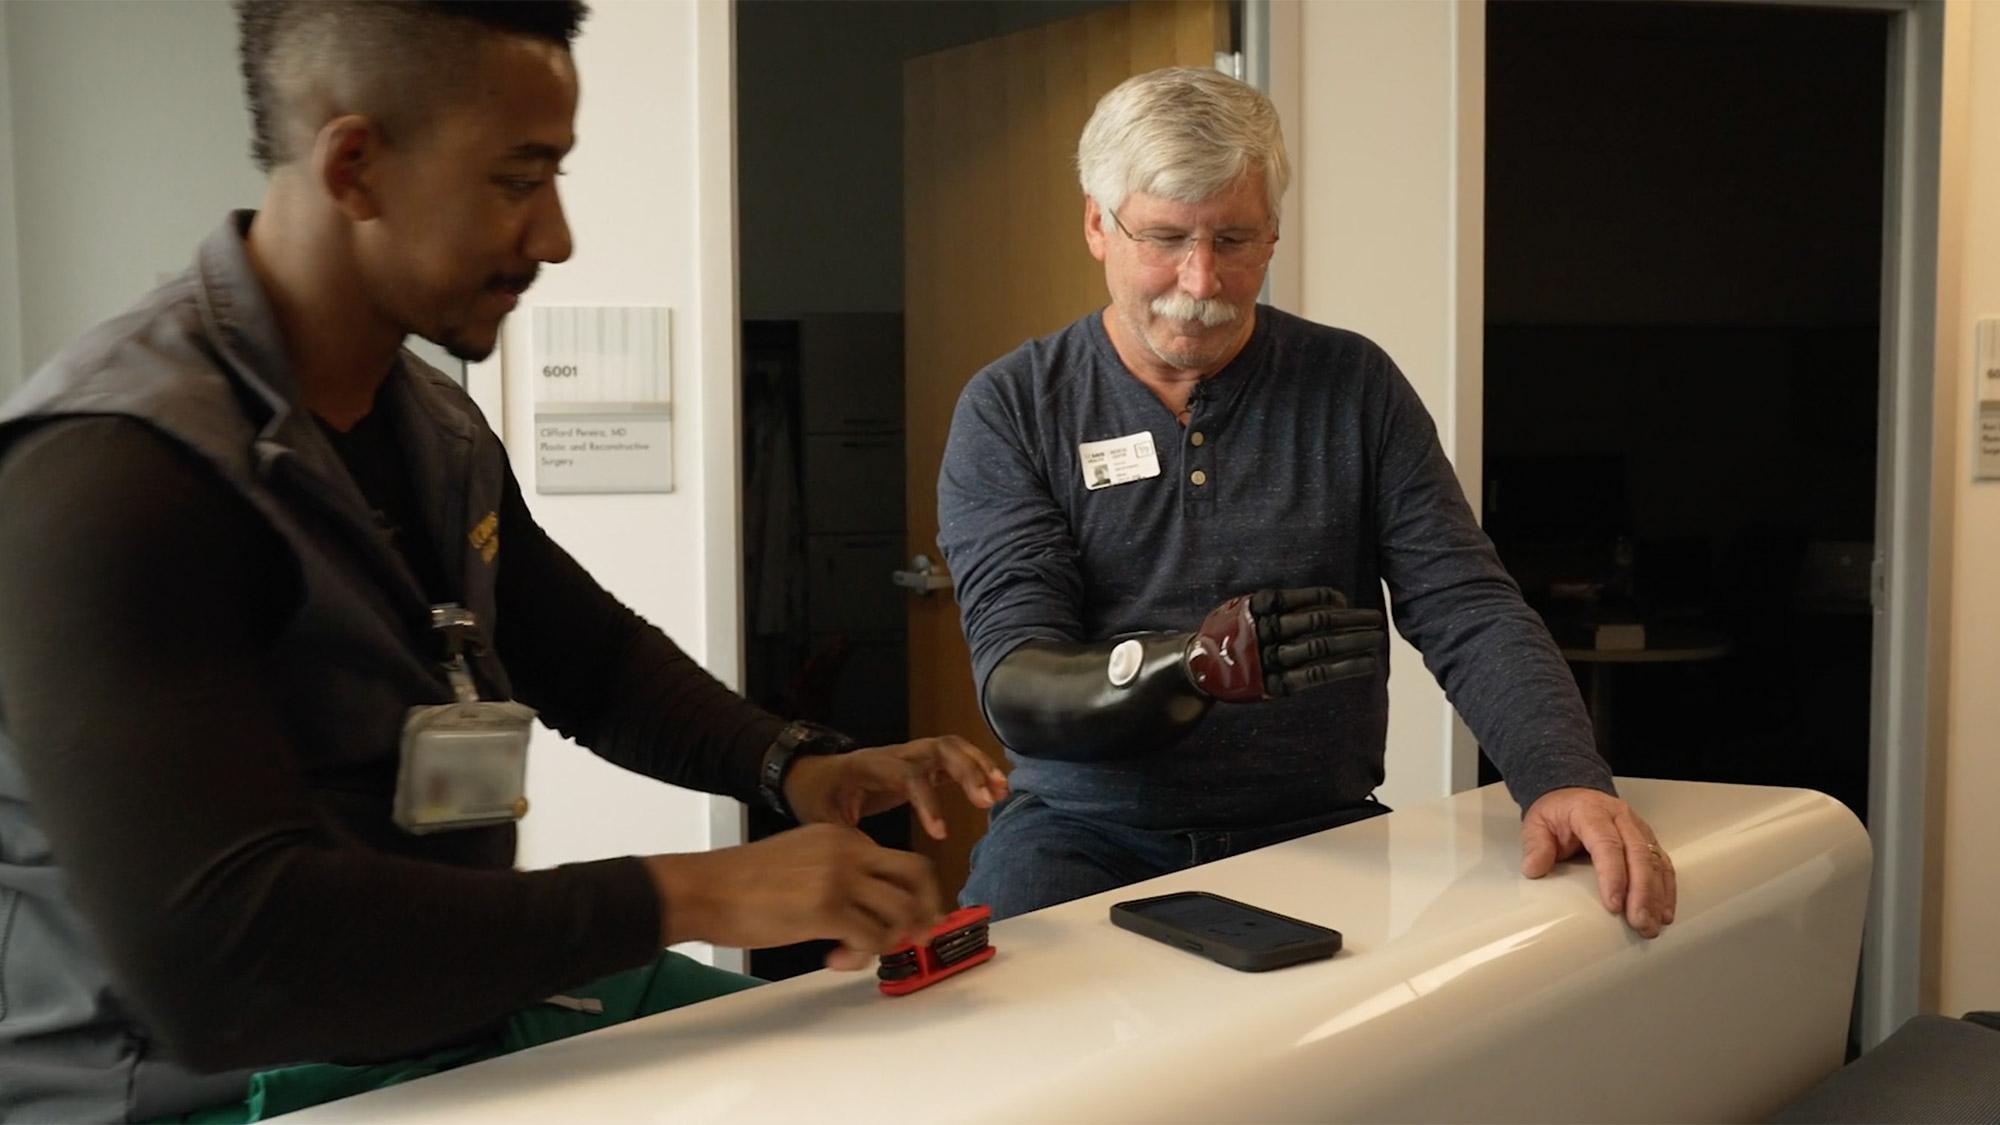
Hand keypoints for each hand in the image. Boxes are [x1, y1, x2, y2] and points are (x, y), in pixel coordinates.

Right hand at [645, 823, 943, 970]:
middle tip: (918, 937)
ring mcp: (841, 878)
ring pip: (900, 912)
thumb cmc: (742, 881)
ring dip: (887, 941)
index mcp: (843, 835)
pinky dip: (861, 957)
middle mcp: (850, 850)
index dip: (905, 896)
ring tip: (854, 953)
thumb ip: (835, 872)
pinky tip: (833, 958)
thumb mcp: (800, 858)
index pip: (898, 861)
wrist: (705, 888)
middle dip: (926, 909)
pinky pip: (873, 939)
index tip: (894, 923)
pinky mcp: (828, 909)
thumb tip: (864, 907)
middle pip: (918, 874)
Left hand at [784, 735, 1007, 839]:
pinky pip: (954, 757)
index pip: (907, 775)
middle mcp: (896, 754)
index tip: (941, 834)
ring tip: (1001, 791)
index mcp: (871, 767)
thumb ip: (847, 837)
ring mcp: (910, 755)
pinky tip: (997, 788)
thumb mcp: (822, 818)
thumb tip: (876, 863)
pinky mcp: (920, 763)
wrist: (813, 773)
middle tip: (987, 800)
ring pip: (951, 747)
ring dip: (978, 765)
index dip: (928, 802)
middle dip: (966, 771)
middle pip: (938, 749)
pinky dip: (978, 767)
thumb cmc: (818, 797)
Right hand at [1184, 587, 1384, 701]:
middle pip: (1317, 623)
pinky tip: (1366, 664)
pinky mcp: (1275, 685)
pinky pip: (1316, 675)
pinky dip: (1344, 668)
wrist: (1198, 667)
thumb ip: (1279, 602)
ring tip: (1377, 639)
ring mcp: (1270, 660)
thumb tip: (1334, 602)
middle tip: (1376, 619)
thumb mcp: (1245, 606)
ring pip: (1320, 648)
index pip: (1301, 600)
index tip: (1345, 602)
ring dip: (1353, 642)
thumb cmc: (1231, 631)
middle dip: (1351, 620)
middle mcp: (1265, 632)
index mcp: (1257, 607)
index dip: (1327, 599)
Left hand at [1519, 787, 1676, 938]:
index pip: (1607, 844)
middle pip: (1639, 855)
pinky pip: (1662, 865)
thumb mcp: (1536, 823)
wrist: (1572, 794)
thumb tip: (1534, 869)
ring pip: (1655, 862)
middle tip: (1639, 923)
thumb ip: (1535, 845)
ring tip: (1651, 925)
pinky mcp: (1647, 841)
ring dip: (1656, 896)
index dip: (1613, 875)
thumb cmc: (1557, 812)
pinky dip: (1665, 890)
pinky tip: (1663, 912)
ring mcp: (1637, 829)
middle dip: (1642, 893)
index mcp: (1592, 811)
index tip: (1614, 905)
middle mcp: (1621, 818)